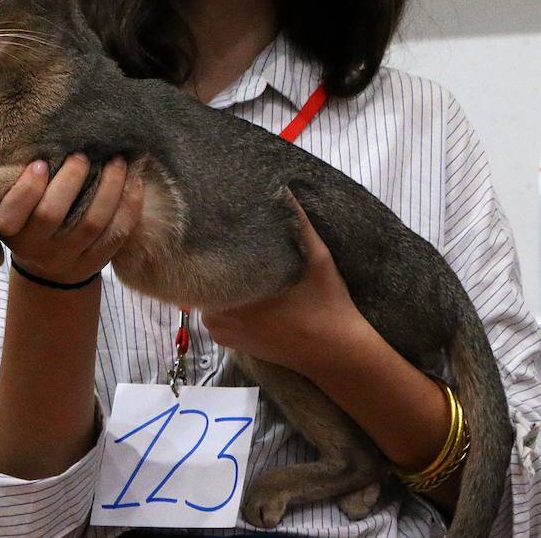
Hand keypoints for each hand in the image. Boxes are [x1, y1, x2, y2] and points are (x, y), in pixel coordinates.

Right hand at [0, 142, 143, 286]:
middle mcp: (37, 248)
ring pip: (92, 223)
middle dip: (70, 181)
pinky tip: (135, 181)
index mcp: (9, 232)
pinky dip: (129, 206)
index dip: (25, 189)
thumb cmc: (23, 221)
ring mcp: (70, 257)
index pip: (12, 214)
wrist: (51, 270)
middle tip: (82, 154)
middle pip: (53, 216)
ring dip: (108, 189)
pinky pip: (118, 234)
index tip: (39, 162)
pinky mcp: (98, 261)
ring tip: (117, 160)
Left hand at [200, 191, 366, 375]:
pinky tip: (247, 295)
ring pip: (209, 296)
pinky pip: (217, 316)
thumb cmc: (325, 302)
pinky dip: (227, 305)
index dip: (212, 242)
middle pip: (206, 277)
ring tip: (244, 269)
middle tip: (236, 245)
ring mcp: (221, 332)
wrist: (335, 352)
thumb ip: (297, 221)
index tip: (222, 228)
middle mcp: (218, 315)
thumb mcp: (316, 256)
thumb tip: (282, 188)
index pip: (206, 259)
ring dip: (222, 284)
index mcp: (231, 292)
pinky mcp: (230, 344)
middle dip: (218, 262)